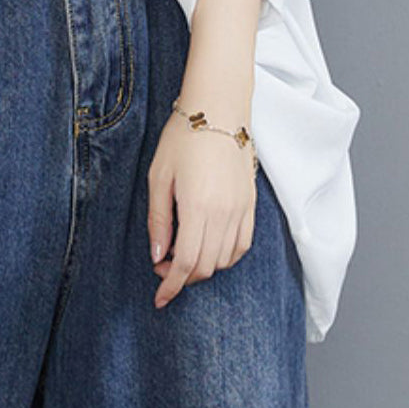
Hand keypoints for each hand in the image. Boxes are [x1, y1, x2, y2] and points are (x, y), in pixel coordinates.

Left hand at [147, 113, 256, 307]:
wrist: (219, 109)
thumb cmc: (183, 138)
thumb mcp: (158, 177)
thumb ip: (158, 220)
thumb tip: (158, 256)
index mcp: (197, 208)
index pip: (186, 264)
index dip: (171, 286)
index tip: (159, 298)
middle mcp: (223, 214)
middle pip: (206, 267)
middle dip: (182, 277)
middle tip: (162, 263)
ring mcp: (241, 210)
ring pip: (225, 260)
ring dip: (203, 268)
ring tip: (182, 253)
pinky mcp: (251, 204)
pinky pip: (242, 245)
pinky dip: (225, 257)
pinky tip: (208, 248)